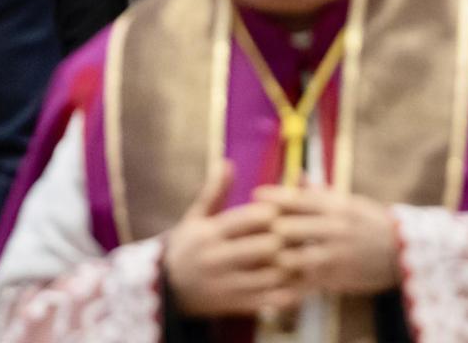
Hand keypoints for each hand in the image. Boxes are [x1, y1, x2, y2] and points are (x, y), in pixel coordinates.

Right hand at [164, 161, 297, 317]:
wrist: (164, 291)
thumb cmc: (187, 247)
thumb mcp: (194, 219)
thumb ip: (214, 193)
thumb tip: (226, 162)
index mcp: (210, 234)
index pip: (251, 218)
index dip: (274, 211)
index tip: (285, 209)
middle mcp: (217, 260)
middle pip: (266, 246)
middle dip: (287, 238)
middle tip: (302, 232)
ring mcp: (226, 285)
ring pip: (272, 274)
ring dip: (291, 264)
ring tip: (303, 254)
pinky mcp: (234, 305)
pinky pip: (269, 299)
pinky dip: (287, 290)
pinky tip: (296, 279)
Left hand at [255, 186, 399, 295]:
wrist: (404, 253)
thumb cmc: (374, 224)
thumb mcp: (352, 204)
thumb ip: (322, 193)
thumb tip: (298, 175)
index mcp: (339, 207)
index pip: (299, 199)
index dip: (273, 196)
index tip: (255, 194)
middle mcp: (335, 230)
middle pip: (287, 228)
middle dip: (266, 230)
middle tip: (250, 229)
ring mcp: (334, 256)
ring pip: (289, 258)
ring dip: (273, 258)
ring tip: (259, 256)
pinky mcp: (334, 279)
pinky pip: (301, 282)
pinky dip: (285, 282)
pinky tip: (273, 279)